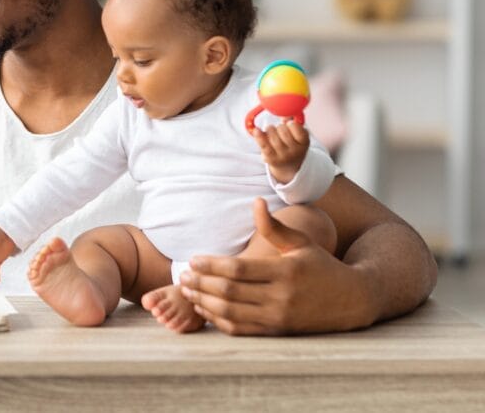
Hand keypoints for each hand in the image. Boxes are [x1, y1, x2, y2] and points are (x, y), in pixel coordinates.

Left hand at [177, 199, 373, 334]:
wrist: (351, 300)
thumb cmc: (321, 265)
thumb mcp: (301, 242)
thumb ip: (274, 226)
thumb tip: (255, 201)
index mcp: (285, 272)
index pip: (238, 269)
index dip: (211, 265)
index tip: (192, 260)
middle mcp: (281, 297)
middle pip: (229, 292)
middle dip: (200, 284)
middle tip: (182, 276)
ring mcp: (278, 318)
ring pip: (230, 313)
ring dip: (204, 303)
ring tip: (187, 291)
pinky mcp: (276, 332)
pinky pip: (240, 330)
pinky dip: (218, 320)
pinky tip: (204, 308)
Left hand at [251, 120, 308, 183]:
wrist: (288, 166)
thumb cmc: (292, 145)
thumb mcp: (297, 135)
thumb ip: (292, 123)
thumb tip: (285, 114)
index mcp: (304, 143)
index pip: (297, 129)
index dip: (291, 124)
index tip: (288, 123)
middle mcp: (295, 151)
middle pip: (283, 132)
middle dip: (279, 127)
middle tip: (278, 129)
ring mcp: (283, 156)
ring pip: (273, 137)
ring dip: (269, 130)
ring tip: (271, 131)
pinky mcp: (271, 158)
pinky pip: (264, 145)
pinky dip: (259, 136)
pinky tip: (256, 130)